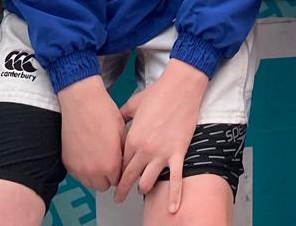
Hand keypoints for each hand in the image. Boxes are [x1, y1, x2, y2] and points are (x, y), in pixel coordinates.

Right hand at [57, 77, 125, 191]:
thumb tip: (126, 162)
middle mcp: (94, 171)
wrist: (82, 101)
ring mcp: (79, 169)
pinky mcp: (68, 164)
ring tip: (97, 156)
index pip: (119, 180)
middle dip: (108, 175)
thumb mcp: (122, 132)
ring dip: (95, 175)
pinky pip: (78, 175)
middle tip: (108, 160)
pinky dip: (83, 168)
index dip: (120, 170)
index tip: (118, 163)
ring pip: (90, 183)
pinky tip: (86, 153)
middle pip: (104, 186)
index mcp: (110, 164)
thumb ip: (124, 153)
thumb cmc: (102, 112)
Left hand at [116, 60, 207, 209]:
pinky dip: (175, 196)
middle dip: (122, 190)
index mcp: (132, 138)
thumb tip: (116, 122)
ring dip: (143, 189)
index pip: (120, 163)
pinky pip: (176, 179)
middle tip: (118, 197)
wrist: (180, 87)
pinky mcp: (177, 153)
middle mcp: (144, 150)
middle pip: (130, 177)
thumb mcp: (133, 104)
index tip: (115, 177)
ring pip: (147, 182)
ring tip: (142, 190)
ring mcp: (161, 154)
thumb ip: (122, 117)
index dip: (117, 172)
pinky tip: (173, 209)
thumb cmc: (158, 93)